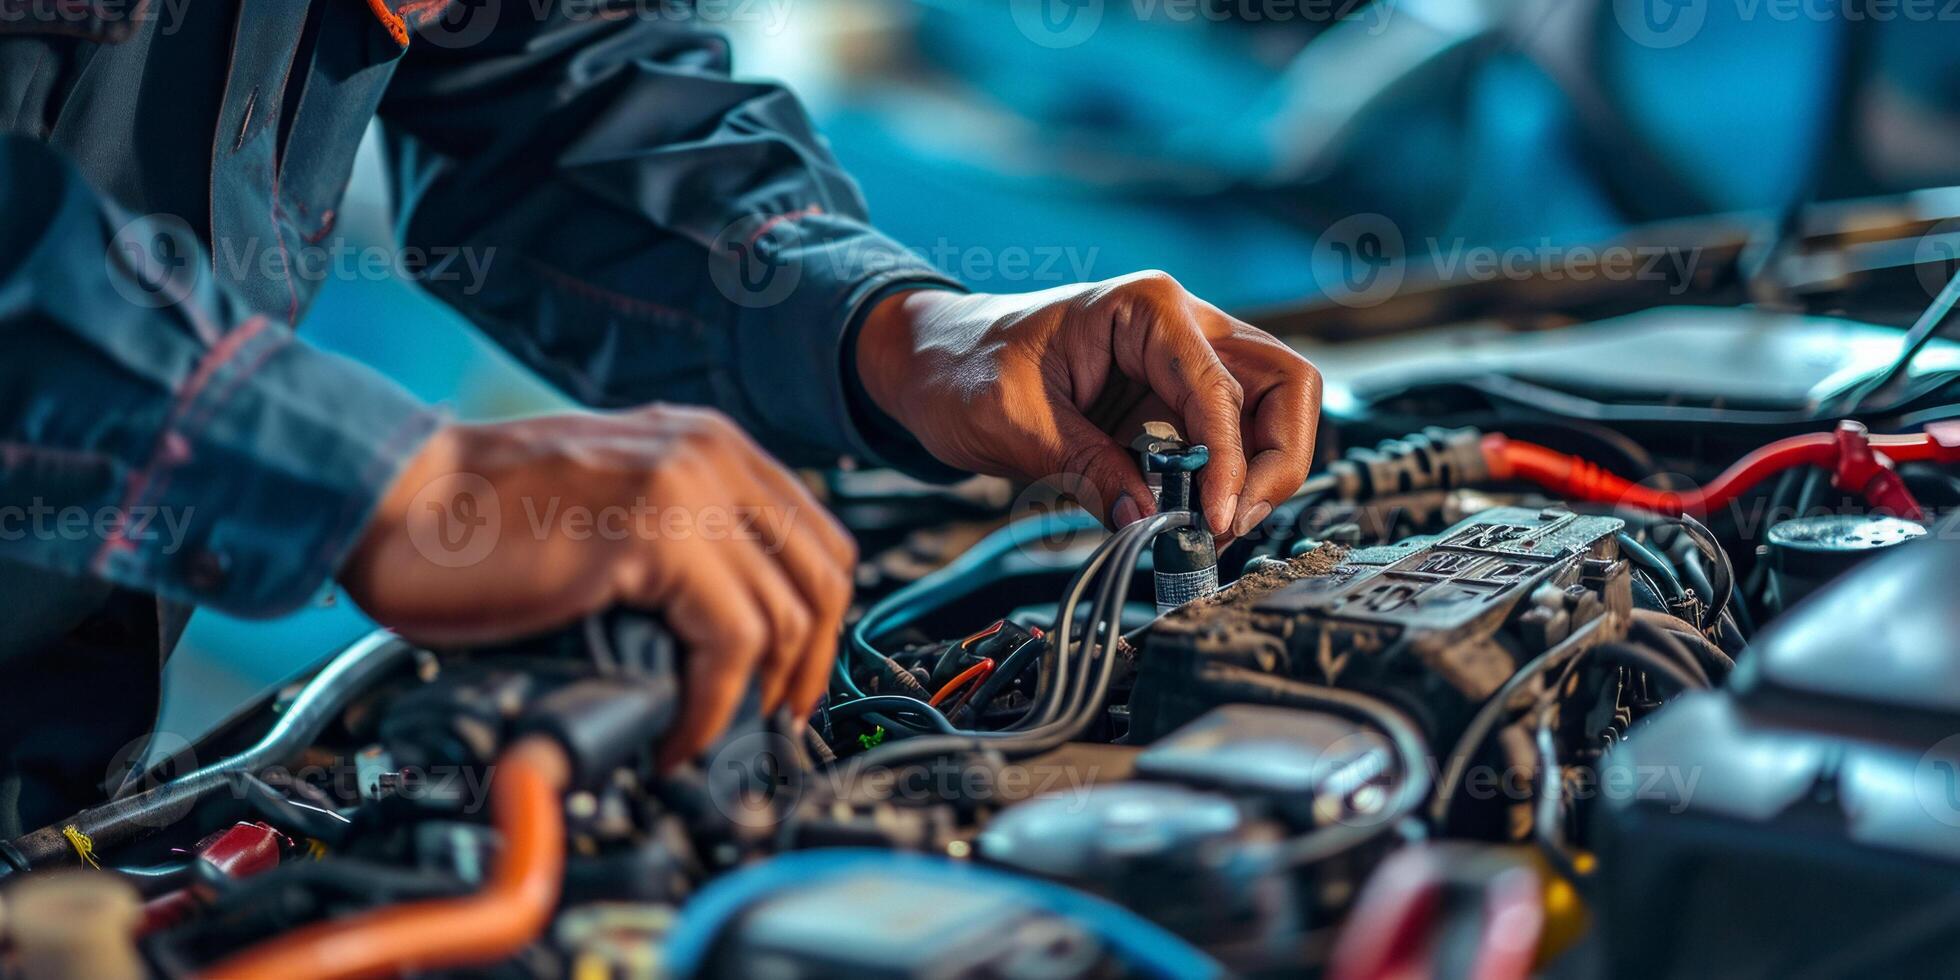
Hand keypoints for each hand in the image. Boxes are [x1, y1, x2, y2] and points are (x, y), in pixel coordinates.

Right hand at [340, 407, 855, 767]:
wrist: (389, 498)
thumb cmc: (471, 517)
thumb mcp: (607, 502)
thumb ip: (676, 535)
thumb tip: (728, 628)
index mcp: (707, 441)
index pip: (818, 536)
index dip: (820, 620)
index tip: (793, 679)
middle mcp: (710, 453)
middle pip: (825, 576)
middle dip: (809, 665)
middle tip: (770, 721)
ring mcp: (688, 488)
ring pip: (788, 615)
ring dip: (758, 698)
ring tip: (708, 735)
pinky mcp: (653, 535)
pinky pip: (733, 644)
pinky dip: (714, 707)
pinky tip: (678, 735)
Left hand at [856, 273, 1320, 540]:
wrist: (933, 362)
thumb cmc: (963, 367)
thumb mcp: (1013, 424)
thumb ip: (1086, 468)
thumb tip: (1148, 520)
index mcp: (1147, 307)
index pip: (1220, 388)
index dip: (1228, 461)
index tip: (1214, 520)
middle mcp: (1183, 326)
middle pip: (1284, 385)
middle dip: (1273, 461)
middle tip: (1231, 522)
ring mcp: (1186, 364)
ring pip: (1273, 411)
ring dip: (1260, 473)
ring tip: (1214, 526)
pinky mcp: (1175, 404)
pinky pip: (1233, 439)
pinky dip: (1230, 479)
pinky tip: (1195, 515)